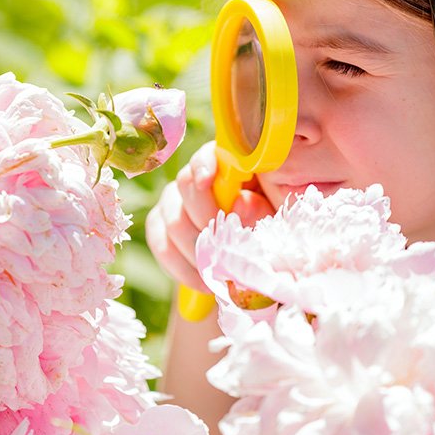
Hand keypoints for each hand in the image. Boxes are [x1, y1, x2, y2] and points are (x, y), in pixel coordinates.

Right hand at [145, 141, 274, 291]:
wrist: (249, 264)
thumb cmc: (270, 234)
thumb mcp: (274, 222)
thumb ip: (260, 210)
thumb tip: (239, 205)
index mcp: (231, 167)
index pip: (210, 153)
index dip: (204, 164)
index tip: (206, 180)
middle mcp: (198, 176)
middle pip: (185, 184)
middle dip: (204, 220)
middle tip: (223, 246)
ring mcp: (175, 199)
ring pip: (171, 218)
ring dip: (195, 250)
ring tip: (218, 273)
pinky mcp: (160, 225)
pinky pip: (160, 242)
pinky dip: (180, 266)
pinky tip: (201, 280)